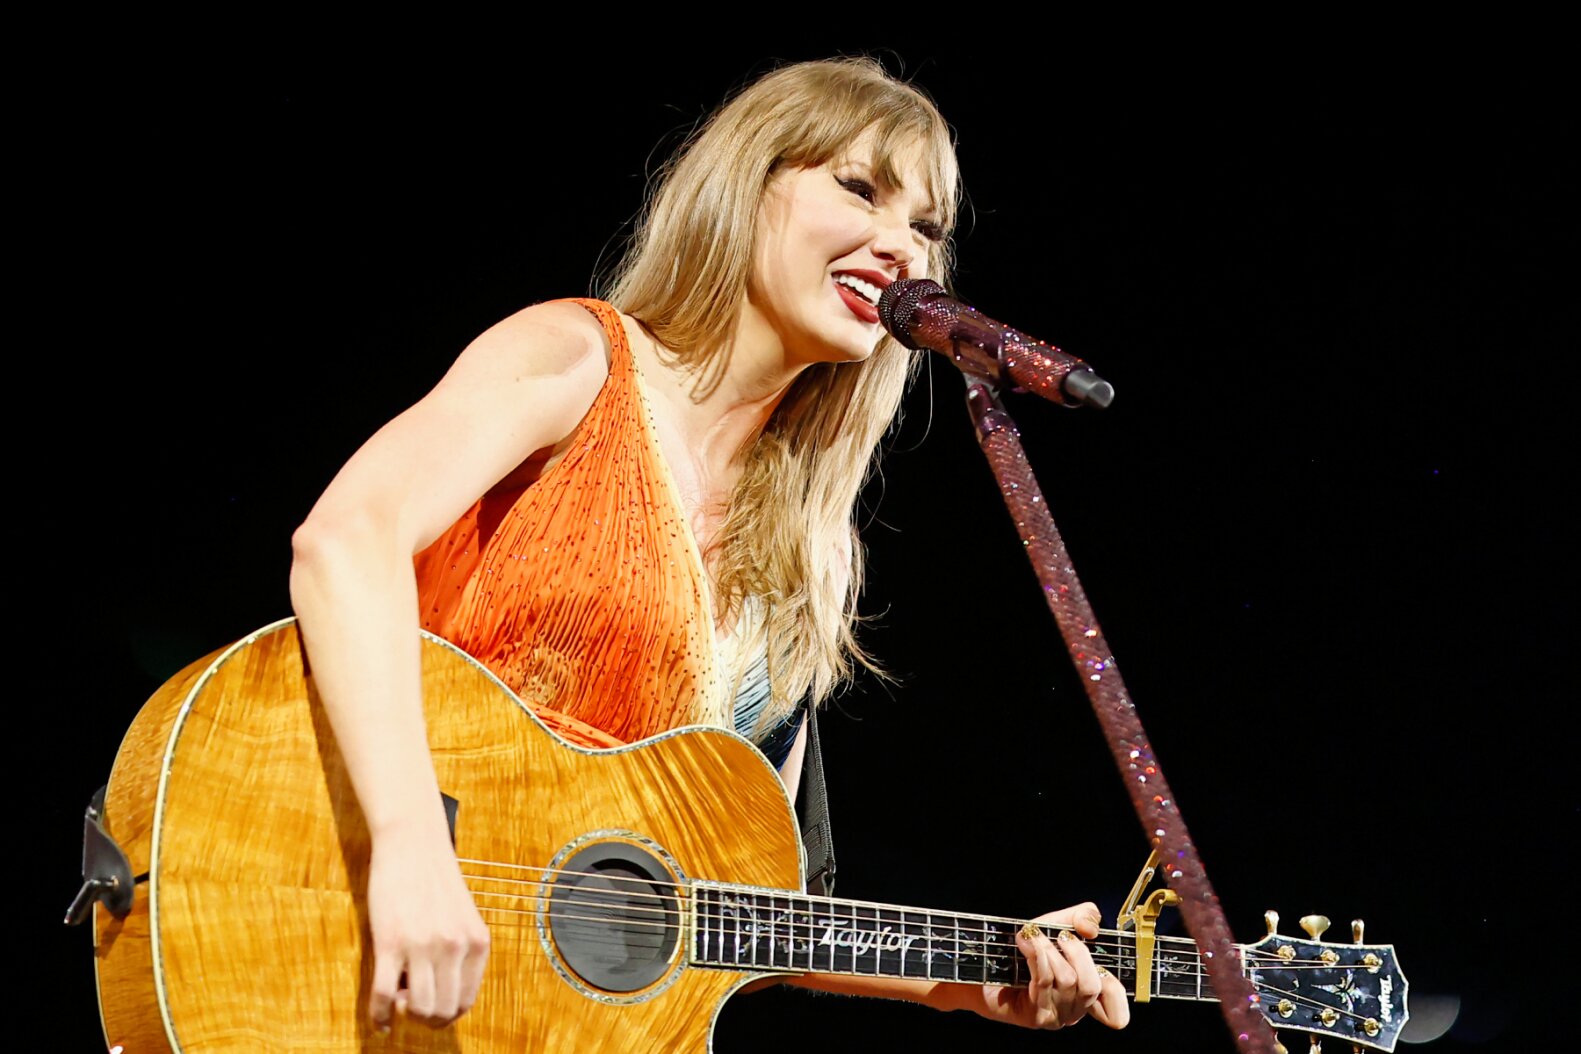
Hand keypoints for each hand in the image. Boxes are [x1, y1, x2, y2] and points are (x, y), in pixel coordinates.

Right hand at [365, 822, 490, 1032]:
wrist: (412, 841)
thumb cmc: (435, 877)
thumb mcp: (463, 916)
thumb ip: (461, 950)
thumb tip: (446, 992)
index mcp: (477, 942)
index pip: (467, 1001)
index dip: (448, 1013)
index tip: (433, 1009)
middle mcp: (454, 947)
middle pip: (443, 1011)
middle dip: (427, 1019)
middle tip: (412, 1007)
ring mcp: (422, 946)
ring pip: (417, 1008)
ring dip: (404, 1014)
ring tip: (396, 1001)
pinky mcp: (390, 942)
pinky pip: (383, 994)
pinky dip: (379, 1015)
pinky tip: (379, 1019)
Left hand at [953, 902, 1129, 1030]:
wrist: (984, 962)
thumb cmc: (1025, 947)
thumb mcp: (1058, 924)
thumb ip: (1082, 917)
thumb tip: (1092, 930)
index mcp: (1086, 995)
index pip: (1116, 1012)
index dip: (1116, 993)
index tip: (1100, 963)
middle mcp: (1075, 1011)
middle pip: (1092, 986)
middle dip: (1077, 953)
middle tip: (1061, 937)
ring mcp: (1055, 1017)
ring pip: (1067, 981)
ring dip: (1049, 950)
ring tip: (1033, 936)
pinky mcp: (1035, 1016)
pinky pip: (1043, 982)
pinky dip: (1036, 954)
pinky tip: (1025, 941)